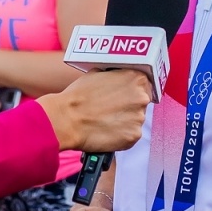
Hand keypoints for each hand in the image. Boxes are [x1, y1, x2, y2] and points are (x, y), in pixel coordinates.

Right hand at [36, 69, 153, 153]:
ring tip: (105, 121)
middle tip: (111, 109)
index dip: (132, 90)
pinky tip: (106, 131)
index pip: (145, 83)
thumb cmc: (77, 97)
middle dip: (129, 106)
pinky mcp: (133, 136)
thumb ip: (114, 77)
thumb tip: (116, 79)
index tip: (125, 95)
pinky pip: (130, 135)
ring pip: (135, 120)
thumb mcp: (97, 74)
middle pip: (142, 102)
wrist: (66, 120)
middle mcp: (141, 97)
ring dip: (125, 121)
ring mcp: (139, 118)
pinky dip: (121, 135)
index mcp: (135, 78)